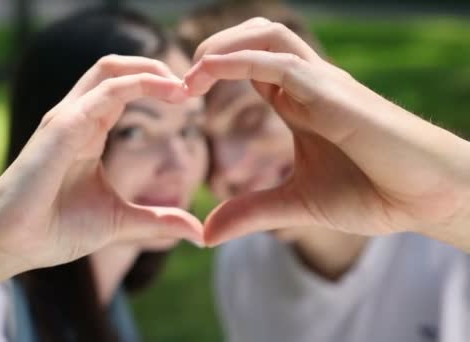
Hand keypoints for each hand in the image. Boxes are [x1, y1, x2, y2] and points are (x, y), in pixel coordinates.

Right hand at [0, 55, 202, 268]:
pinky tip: (169, 94)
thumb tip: (198, 233)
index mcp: (89, 131)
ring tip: (183, 87)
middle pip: (117, 68)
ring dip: (152, 69)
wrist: (14, 244)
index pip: (124, 88)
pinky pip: (106, 91)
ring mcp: (67, 118)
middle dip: (157, 68)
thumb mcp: (121, 221)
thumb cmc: (57, 229)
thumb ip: (159, 220)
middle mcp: (78, 117)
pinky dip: (140, 84)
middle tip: (190, 87)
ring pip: (110, 68)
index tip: (190, 102)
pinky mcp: (62, 126)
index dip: (157, 86)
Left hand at [185, 18, 469, 249]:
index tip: (180, 94)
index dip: (213, 71)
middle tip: (179, 80)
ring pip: (268, 34)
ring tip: (192, 73)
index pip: (250, 66)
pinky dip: (239, 61)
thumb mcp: (296, 204)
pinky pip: (279, 62)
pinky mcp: (332, 92)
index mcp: (299, 103)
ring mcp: (322, 83)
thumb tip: (206, 233)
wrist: (424, 198)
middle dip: (214, 46)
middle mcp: (309, 85)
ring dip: (223, 45)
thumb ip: (251, 212)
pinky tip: (209, 72)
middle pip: (257, 36)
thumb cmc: (372, 193)